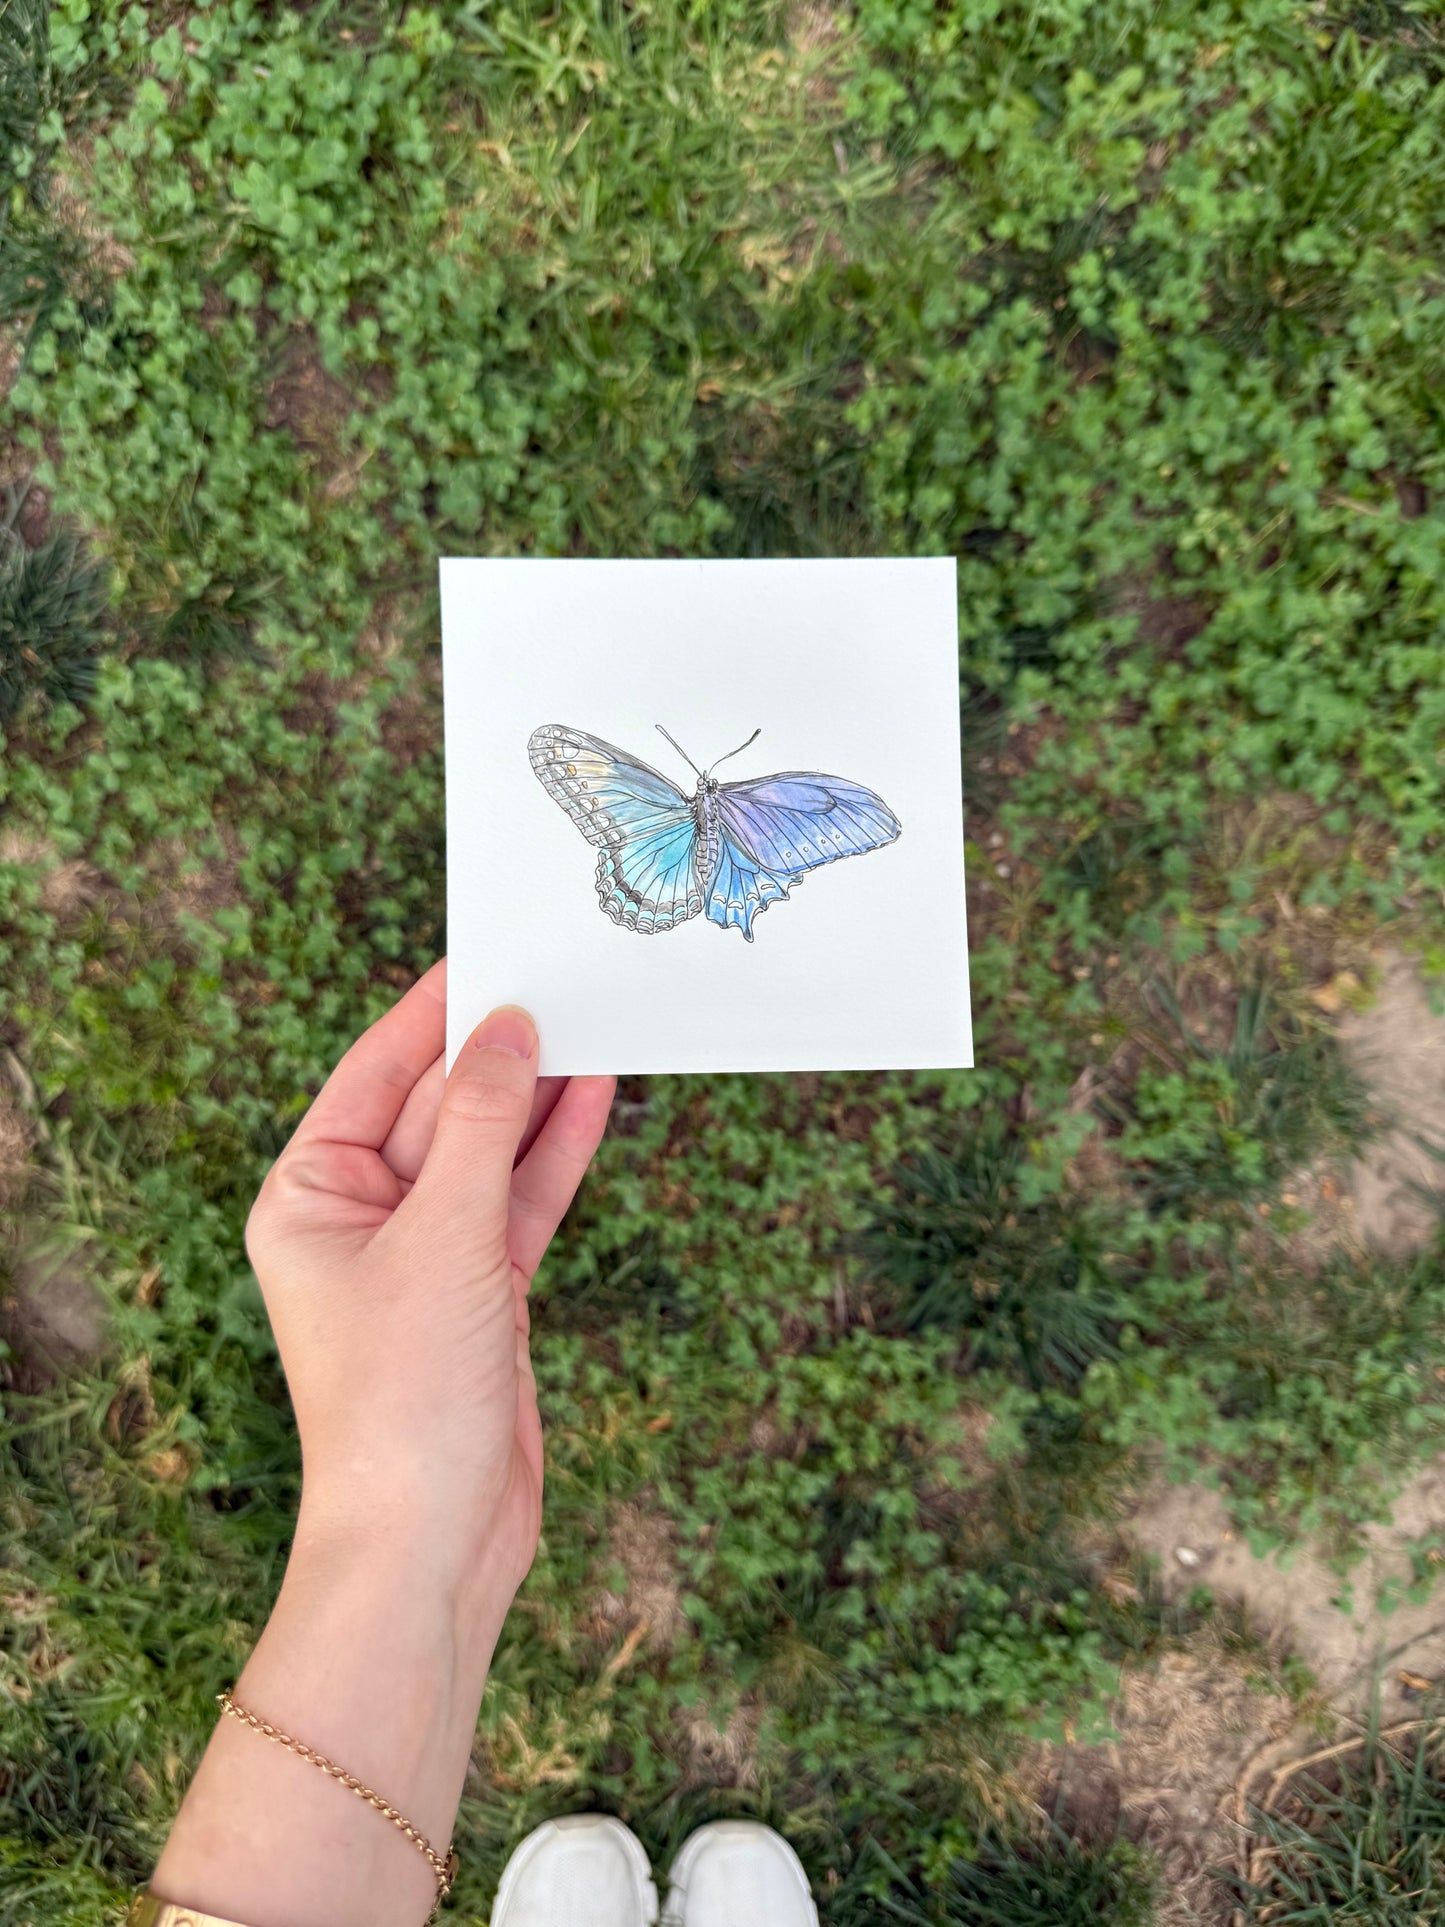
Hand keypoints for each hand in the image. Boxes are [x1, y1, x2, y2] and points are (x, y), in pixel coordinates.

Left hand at [245, 958, 614, 1621]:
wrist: (432, 1542)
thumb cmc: (404, 1397)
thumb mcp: (444, 1238)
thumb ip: (482, 1125)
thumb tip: (508, 1029)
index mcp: (309, 1194)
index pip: (375, 1073)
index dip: (431, 1010)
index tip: (485, 948)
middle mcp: (361, 1216)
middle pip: (439, 1105)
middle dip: (499, 1048)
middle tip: (565, 976)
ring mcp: (426, 1254)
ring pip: (489, 1149)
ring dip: (539, 1093)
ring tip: (597, 1019)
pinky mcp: (483, 1290)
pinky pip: (521, 1198)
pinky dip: (557, 1151)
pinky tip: (597, 1095)